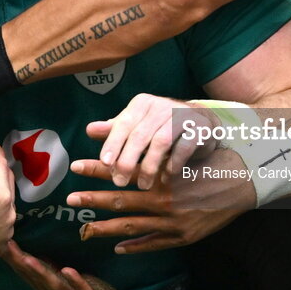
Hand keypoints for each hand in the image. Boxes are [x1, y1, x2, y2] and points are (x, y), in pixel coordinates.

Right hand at [4, 240, 145, 289]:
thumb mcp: (73, 285)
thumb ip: (56, 273)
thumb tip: (39, 253)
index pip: (29, 276)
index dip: (15, 260)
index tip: (0, 241)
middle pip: (36, 281)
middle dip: (20, 263)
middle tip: (4, 245)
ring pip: (55, 288)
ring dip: (40, 273)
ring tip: (27, 258)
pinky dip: (75, 282)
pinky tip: (67, 270)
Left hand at [65, 159, 250, 253]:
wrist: (244, 182)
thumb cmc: (213, 161)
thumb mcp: (184, 151)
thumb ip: (156, 151)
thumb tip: (131, 138)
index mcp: (163, 176)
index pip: (123, 171)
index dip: (98, 169)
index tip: (76, 166)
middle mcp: (165, 200)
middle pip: (121, 202)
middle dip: (93, 201)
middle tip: (69, 200)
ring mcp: (174, 222)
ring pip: (133, 227)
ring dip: (106, 229)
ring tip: (85, 231)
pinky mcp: (184, 237)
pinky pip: (154, 244)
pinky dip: (135, 247)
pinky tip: (118, 248)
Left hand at [87, 95, 216, 190]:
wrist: (200, 122)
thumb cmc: (161, 126)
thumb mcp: (137, 125)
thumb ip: (116, 129)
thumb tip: (90, 130)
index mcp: (142, 104)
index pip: (124, 123)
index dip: (113, 142)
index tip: (105, 162)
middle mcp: (161, 106)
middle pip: (140, 134)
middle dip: (128, 160)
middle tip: (120, 181)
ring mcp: (182, 115)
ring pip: (161, 142)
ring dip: (150, 166)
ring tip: (143, 185)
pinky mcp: (199, 128)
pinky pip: (184, 147)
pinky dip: (174, 163)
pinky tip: (166, 176)